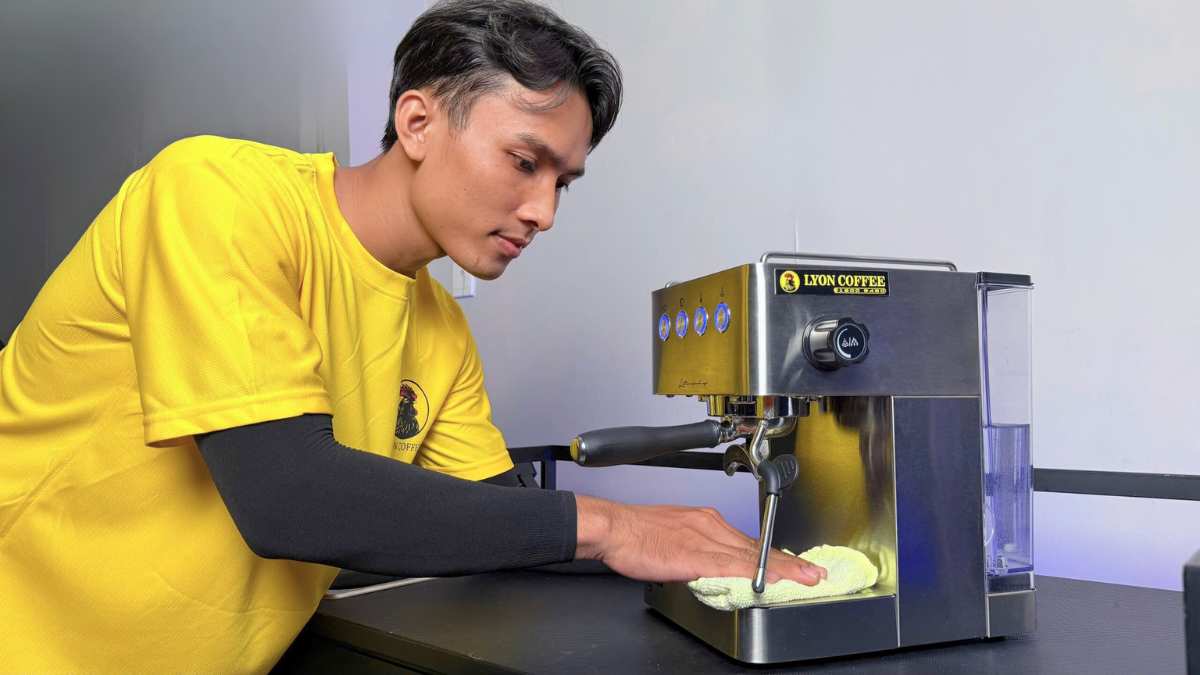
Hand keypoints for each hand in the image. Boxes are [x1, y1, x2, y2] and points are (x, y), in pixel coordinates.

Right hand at [574, 494, 826, 584]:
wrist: (613, 528)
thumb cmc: (635, 533)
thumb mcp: (672, 535)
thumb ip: (695, 549)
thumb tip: (709, 566)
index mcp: (705, 521)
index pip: (749, 543)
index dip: (775, 557)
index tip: (796, 567)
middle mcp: (710, 526)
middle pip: (757, 549)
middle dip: (788, 563)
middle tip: (814, 574)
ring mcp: (705, 539)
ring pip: (752, 556)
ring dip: (782, 569)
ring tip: (805, 579)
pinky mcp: (696, 555)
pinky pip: (733, 566)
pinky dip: (755, 574)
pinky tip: (770, 581)